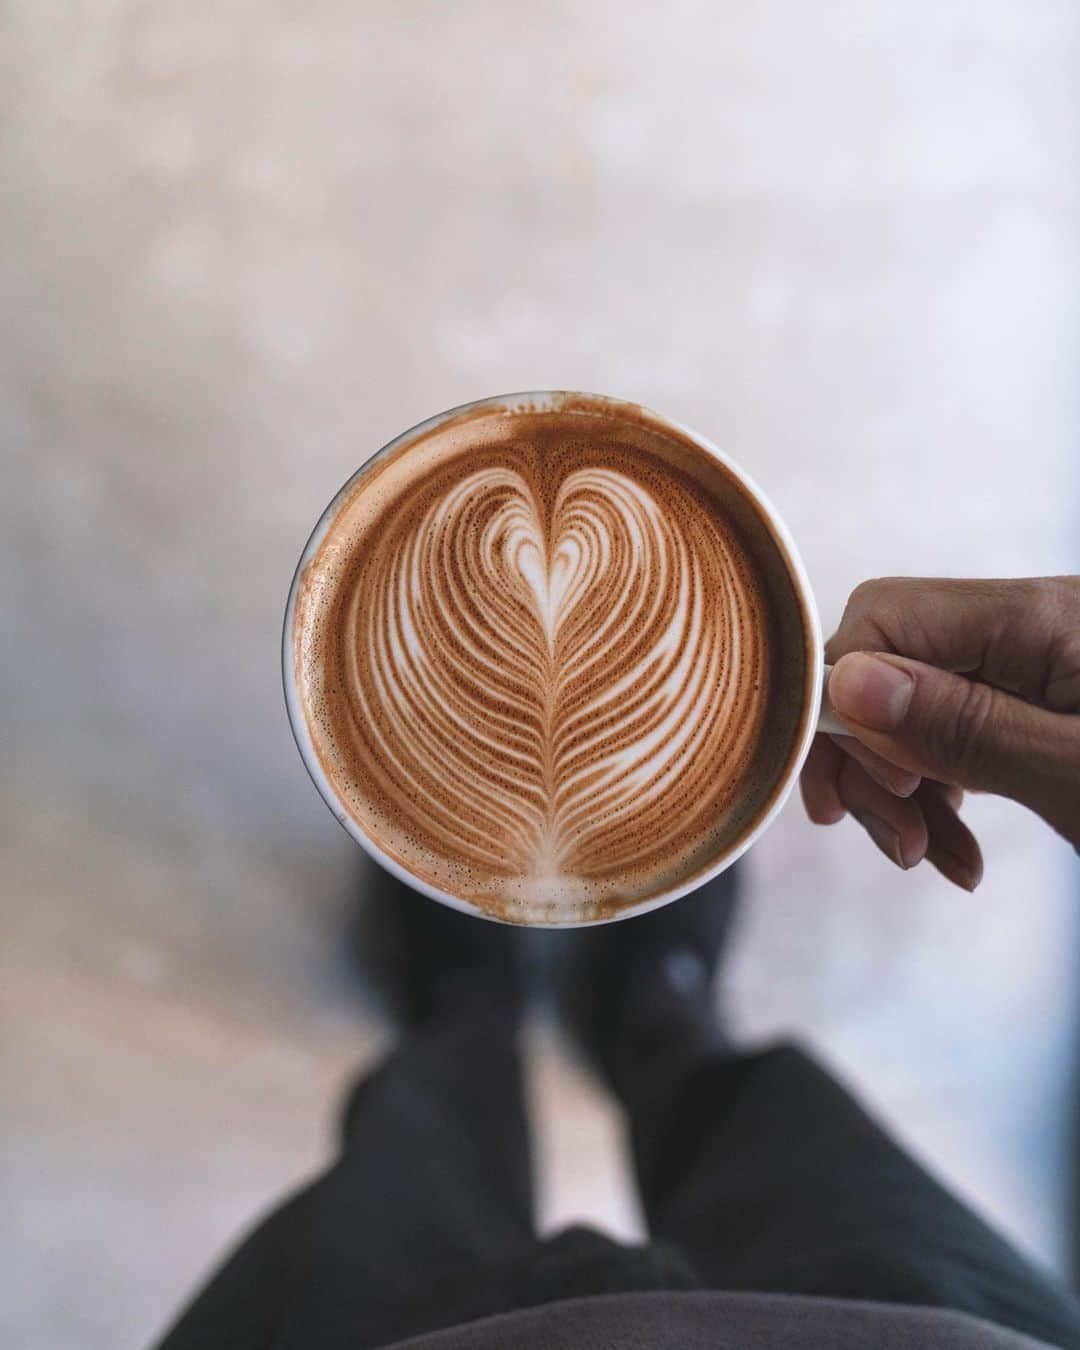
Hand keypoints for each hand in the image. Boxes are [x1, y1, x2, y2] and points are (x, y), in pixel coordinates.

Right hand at [800, 577, 1079, 888]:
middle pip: (888, 663)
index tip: (877, 790)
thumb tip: (844, 683)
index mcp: (1036, 618)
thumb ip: (965, 724)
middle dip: (871, 759)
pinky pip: (958, 732)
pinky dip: (943, 792)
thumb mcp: (1073, 773)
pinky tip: (960, 850)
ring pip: (915, 706)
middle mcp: (1027, 625)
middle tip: (899, 842)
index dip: (846, 701)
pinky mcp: (1041, 702)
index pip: (881, 619)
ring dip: (902, 790)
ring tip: (933, 859)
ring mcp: (1035, 663)